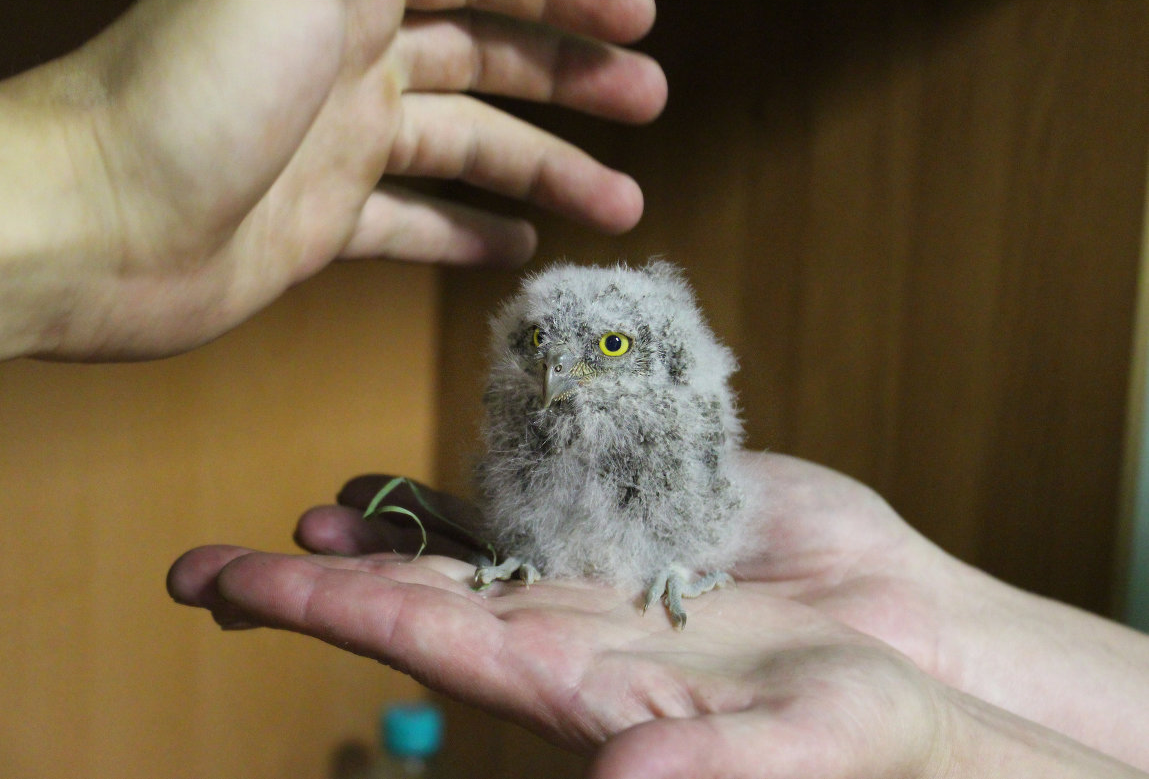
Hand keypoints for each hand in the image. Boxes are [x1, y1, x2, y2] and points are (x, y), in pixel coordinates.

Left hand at [1, 0, 665, 359]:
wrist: (93, 226)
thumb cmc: (185, 92)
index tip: (640, 12)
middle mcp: (348, 55)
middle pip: (487, 56)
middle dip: (574, 74)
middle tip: (649, 98)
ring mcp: (337, 141)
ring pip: (467, 147)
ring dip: (546, 168)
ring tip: (621, 201)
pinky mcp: (320, 218)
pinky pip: (413, 222)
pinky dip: (467, 235)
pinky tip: (521, 249)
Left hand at [168, 514, 1143, 777]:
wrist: (917, 664)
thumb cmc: (865, 733)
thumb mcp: (800, 748)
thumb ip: (711, 769)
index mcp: (573, 682)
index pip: (422, 640)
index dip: (327, 610)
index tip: (235, 585)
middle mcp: (566, 631)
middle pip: (415, 596)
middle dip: (316, 580)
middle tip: (211, 566)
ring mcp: (602, 578)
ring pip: (472, 547)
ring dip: (389, 532)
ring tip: (312, 508)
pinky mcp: (649, 527)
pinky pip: (552, 499)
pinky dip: (494, 483)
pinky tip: (444, 469)